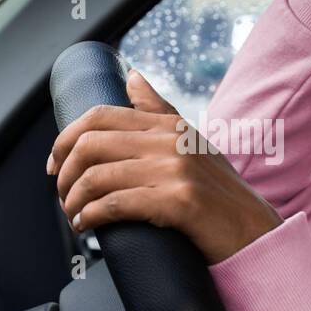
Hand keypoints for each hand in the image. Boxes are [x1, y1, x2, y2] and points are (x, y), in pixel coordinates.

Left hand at [47, 69, 283, 263]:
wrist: (256, 233)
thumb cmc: (221, 195)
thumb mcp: (192, 144)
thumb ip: (159, 111)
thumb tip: (131, 76)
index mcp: (170, 125)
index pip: (100, 116)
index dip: (65, 139)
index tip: (54, 165)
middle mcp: (171, 141)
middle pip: (91, 144)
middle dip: (65, 173)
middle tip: (62, 196)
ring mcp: (176, 170)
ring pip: (97, 177)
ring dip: (74, 200)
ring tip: (73, 216)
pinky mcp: (179, 201)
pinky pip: (116, 204)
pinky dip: (92, 216)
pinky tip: (87, 226)